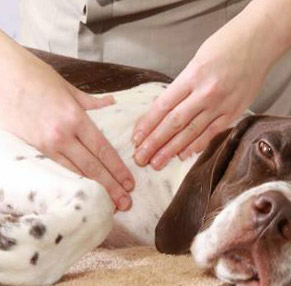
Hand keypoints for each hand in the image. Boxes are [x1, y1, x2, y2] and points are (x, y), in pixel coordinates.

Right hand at [0, 32, 133, 210]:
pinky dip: (72, 181)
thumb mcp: (68, 87)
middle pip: (93, 166)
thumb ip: (92, 101)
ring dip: (94, 188)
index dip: (118, 169)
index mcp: (75, 117)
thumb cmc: (35, 76)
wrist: (1, 73)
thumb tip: (111, 102)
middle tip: (125, 203)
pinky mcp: (31, 148)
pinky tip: (83, 190)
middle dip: (111, 186)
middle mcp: (62, 134)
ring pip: (75, 171)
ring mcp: (45, 144)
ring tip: (109, 202)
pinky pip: (57, 168)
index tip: (129, 183)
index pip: (103, 149)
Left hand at [133, 18, 267, 169]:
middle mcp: (205, 92)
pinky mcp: (235, 111)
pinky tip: (184, 155)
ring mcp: (221, 104)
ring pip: (192, 132)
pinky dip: (198, 145)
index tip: (137, 138)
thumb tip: (168, 108)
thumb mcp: (197, 59)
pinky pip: (213, 132)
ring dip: (172, 150)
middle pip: (174, 123)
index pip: (163, 106)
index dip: (148, 124)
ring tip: (158, 163)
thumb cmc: (226, 45)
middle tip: (141, 158)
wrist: (260, 40)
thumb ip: (184, 84)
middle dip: (155, 143)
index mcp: (192, 75)